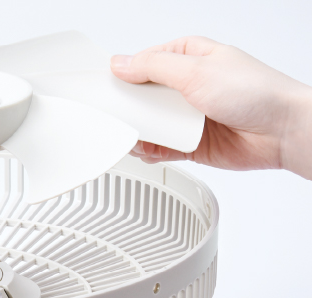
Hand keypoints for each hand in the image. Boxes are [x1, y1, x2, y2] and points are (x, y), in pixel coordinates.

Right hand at [111, 37, 311, 179]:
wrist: (281, 131)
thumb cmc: (255, 92)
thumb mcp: (196, 70)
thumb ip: (154, 67)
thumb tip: (122, 63)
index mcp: (190, 57)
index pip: (145, 62)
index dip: (124, 75)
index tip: (106, 86)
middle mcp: (189, 85)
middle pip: (144, 96)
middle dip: (130, 108)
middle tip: (116, 115)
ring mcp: (190, 115)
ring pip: (151, 123)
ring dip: (140, 132)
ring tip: (132, 136)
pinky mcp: (192, 142)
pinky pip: (163, 147)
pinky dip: (152, 150)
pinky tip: (146, 150)